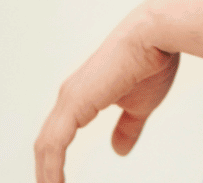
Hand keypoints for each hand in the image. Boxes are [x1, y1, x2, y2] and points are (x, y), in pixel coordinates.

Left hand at [33, 4, 180, 182]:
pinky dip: (51, 167)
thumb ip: (127, 127)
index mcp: (82, 97)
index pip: (57, 137)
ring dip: (45, 175)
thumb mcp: (138, 106)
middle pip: (46, 144)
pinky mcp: (75, 102)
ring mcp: (70, 99)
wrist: (156, 34)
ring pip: (46, 146)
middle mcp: (70, 97)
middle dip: (45, 173)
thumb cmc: (151, 60)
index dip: (53, 164)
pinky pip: (54, 143)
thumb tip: (118, 148)